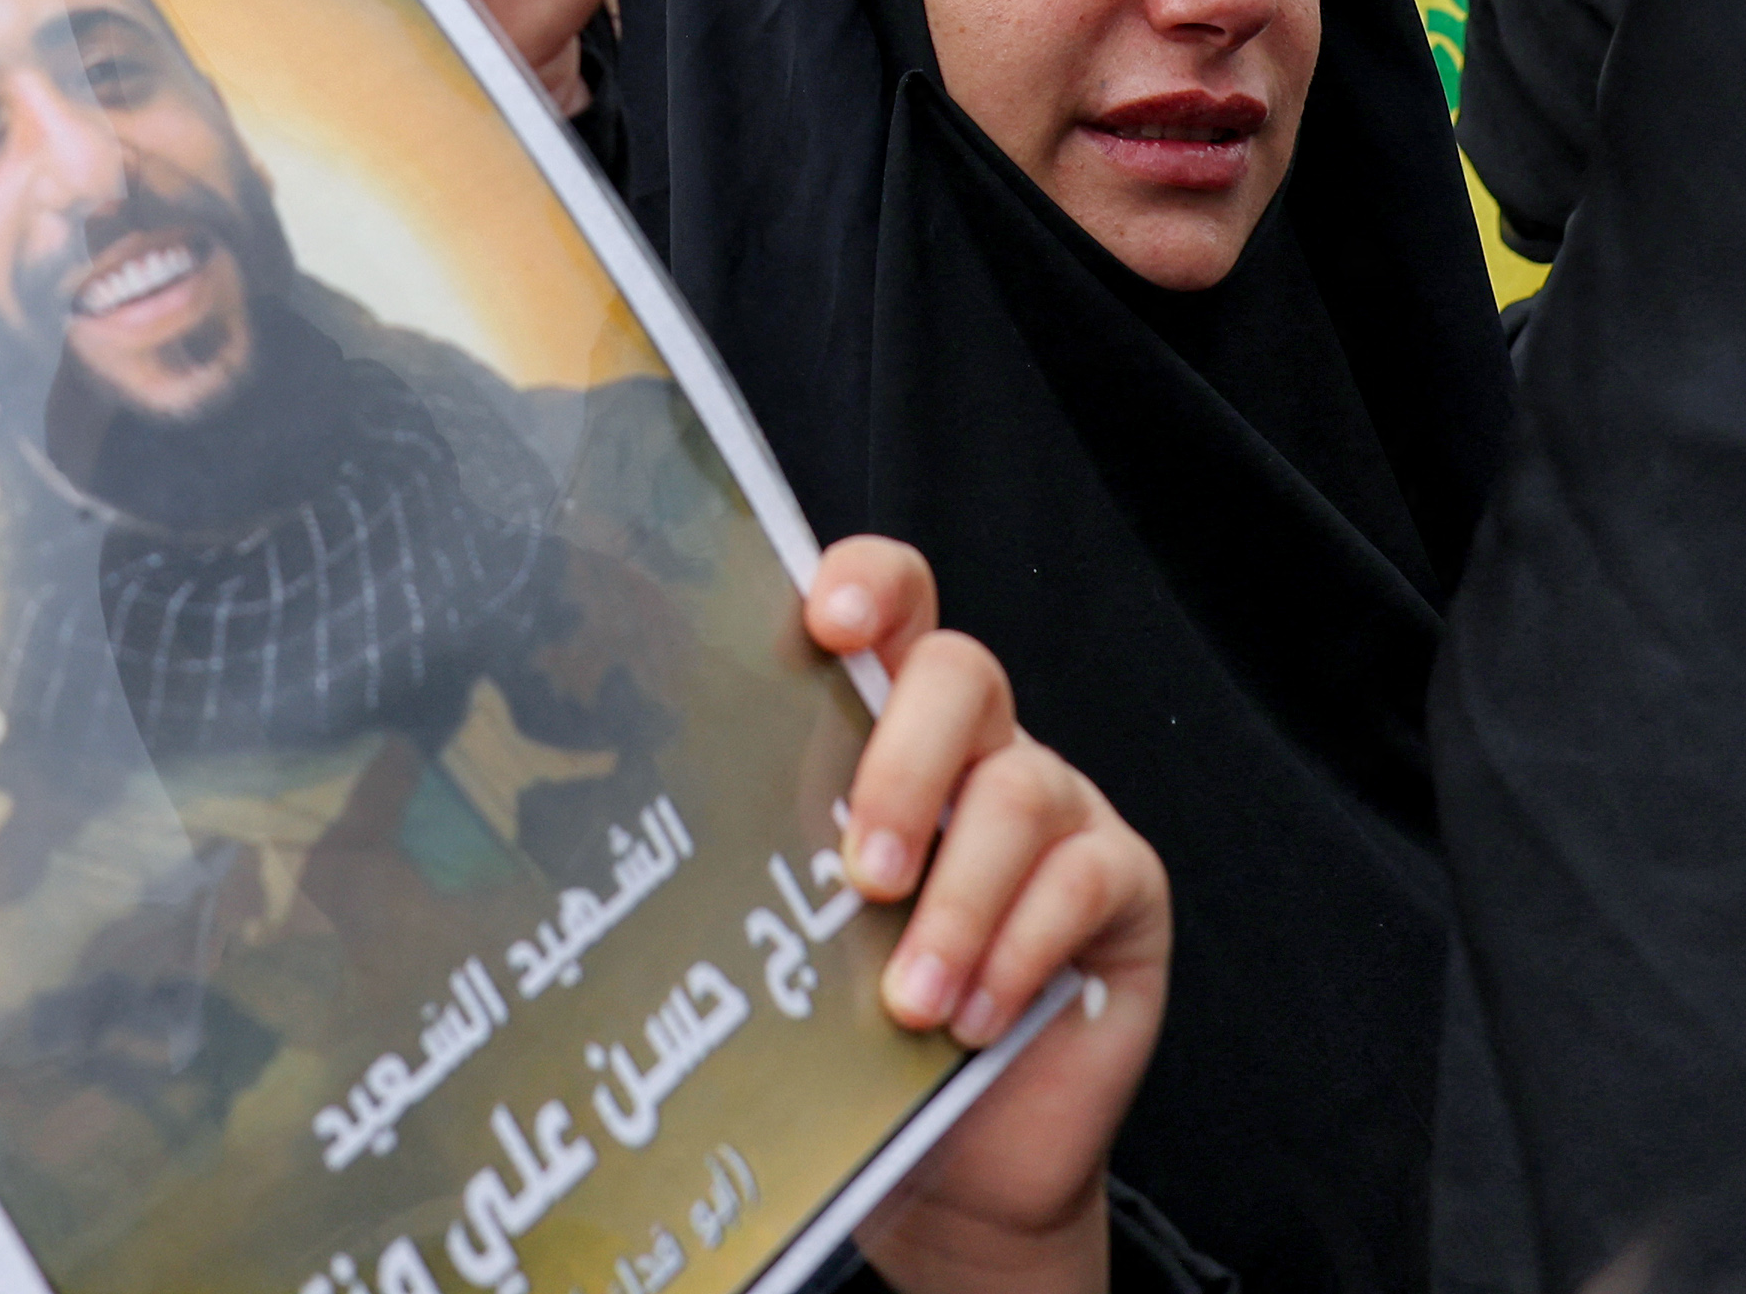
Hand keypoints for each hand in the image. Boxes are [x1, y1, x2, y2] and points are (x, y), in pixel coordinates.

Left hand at [812, 538, 1162, 1293]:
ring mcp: (1062, 807)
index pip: (893, 603)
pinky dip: (1017, 950)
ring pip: (1021, 790)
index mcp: (891, 729)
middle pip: (962, 673)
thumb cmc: (858, 1034)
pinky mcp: (1123, 884)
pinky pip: (1083, 878)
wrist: (960, 1159)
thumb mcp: (797, 941)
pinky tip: (971, 1020)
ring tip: (910, 1003)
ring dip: (955, 905)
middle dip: (904, 766)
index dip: (868, 584)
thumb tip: (622, 856)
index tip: (824, 624)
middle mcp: (982, 746)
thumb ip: (758, 877)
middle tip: (861, 875)